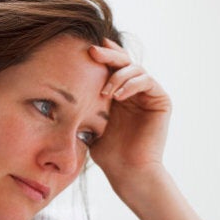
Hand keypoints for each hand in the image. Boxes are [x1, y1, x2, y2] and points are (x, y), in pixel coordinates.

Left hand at [88, 39, 171, 192]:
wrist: (127, 171)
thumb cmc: (106, 152)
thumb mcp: (88, 121)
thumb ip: (83, 102)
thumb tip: (58, 85)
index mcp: (117, 92)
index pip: (110, 66)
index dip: (101, 54)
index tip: (83, 47)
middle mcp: (134, 90)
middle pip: (123, 61)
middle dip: (107, 55)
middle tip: (91, 51)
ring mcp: (148, 94)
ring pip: (135, 68)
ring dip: (117, 75)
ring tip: (104, 91)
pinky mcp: (161, 101)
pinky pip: (147, 81)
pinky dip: (132, 84)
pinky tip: (118, 95)